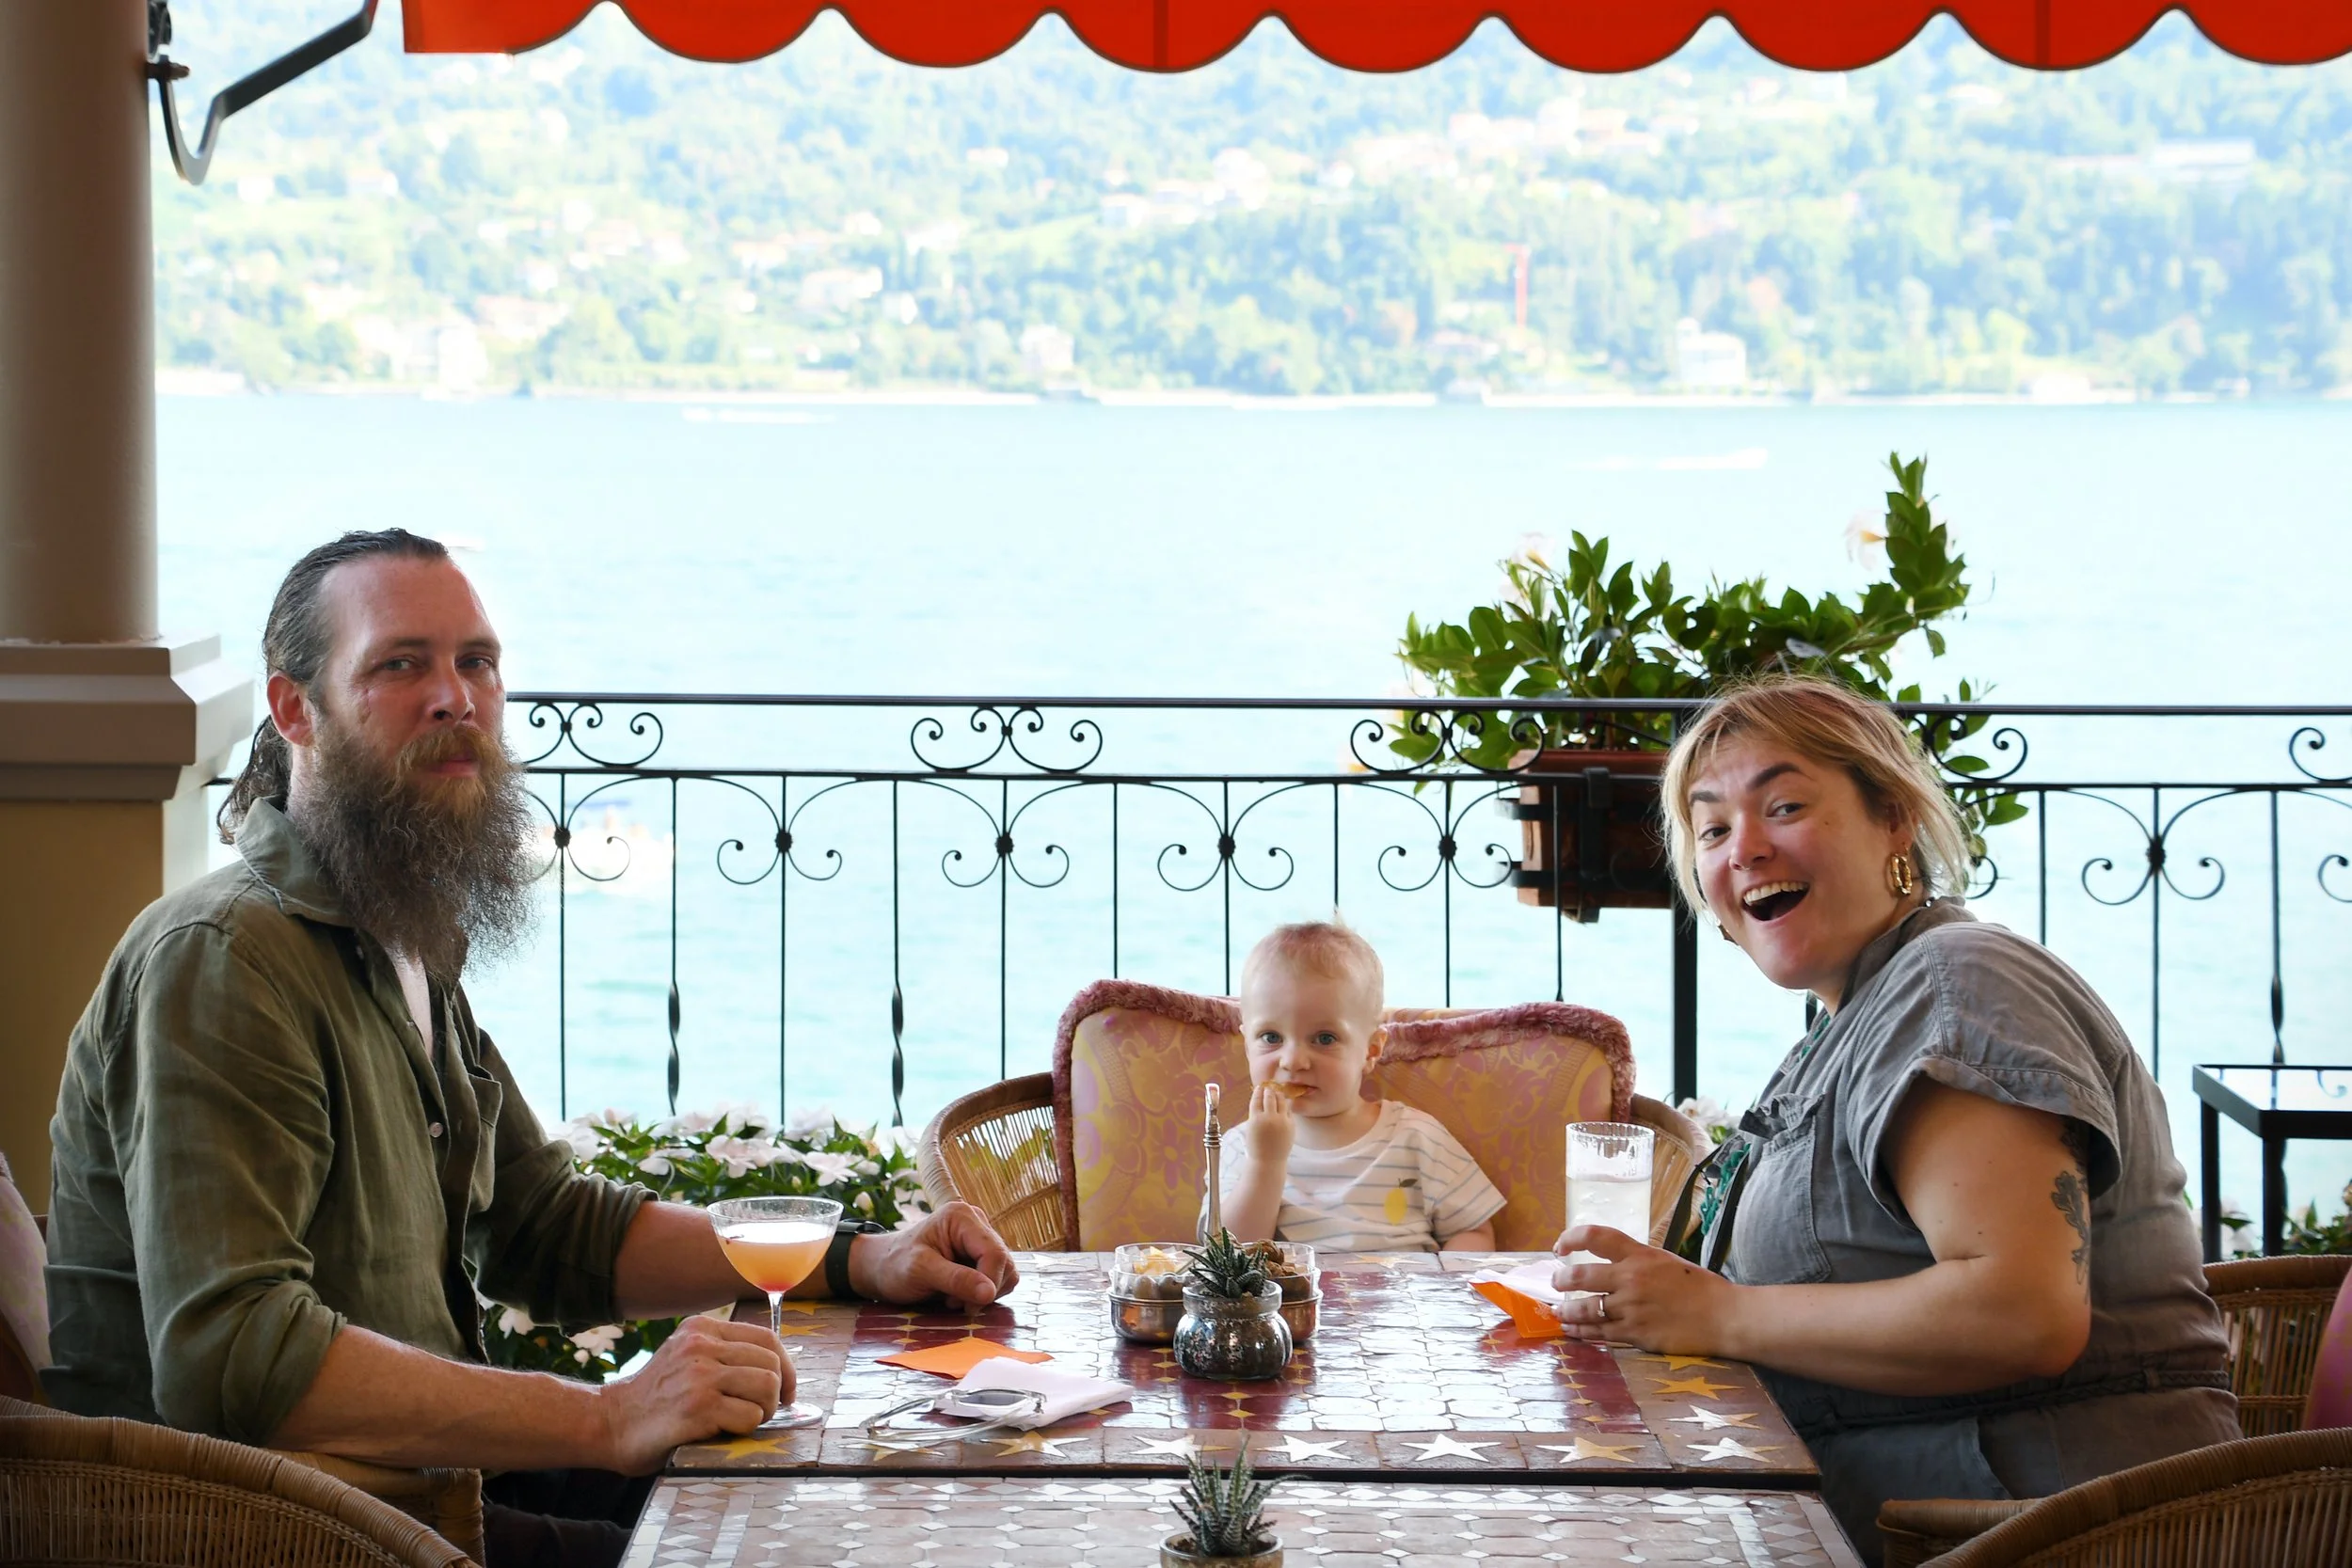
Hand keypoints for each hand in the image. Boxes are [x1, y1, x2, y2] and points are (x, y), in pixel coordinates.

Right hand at [594, 1315, 784, 1474]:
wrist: (610, 1423)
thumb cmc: (655, 1398)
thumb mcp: (685, 1357)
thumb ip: (722, 1352)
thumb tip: (776, 1367)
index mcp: (701, 1328)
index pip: (766, 1338)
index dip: (786, 1367)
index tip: (785, 1390)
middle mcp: (701, 1346)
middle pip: (771, 1363)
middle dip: (775, 1394)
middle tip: (760, 1412)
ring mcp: (699, 1376)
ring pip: (767, 1387)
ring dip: (763, 1412)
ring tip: (741, 1420)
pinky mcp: (698, 1408)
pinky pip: (750, 1416)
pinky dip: (745, 1429)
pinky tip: (723, 1430)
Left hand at [848, 1201, 1021, 1308]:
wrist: (882, 1268)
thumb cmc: (894, 1265)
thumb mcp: (920, 1271)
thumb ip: (956, 1280)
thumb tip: (990, 1293)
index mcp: (962, 1217)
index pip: (995, 1253)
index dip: (989, 1283)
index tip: (967, 1307)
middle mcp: (976, 1223)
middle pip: (1004, 1263)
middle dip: (985, 1289)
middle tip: (955, 1303)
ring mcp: (979, 1239)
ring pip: (1005, 1272)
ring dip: (984, 1293)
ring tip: (953, 1298)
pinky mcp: (979, 1256)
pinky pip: (997, 1278)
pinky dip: (982, 1292)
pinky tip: (959, 1295)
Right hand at [1245, 1080, 1296, 1165]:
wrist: (1268, 1160)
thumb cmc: (1256, 1145)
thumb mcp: (1251, 1127)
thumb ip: (1256, 1113)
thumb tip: (1261, 1098)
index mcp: (1256, 1119)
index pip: (1257, 1099)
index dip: (1258, 1091)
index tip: (1259, 1087)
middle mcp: (1269, 1118)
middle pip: (1269, 1097)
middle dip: (1268, 1090)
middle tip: (1268, 1087)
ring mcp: (1282, 1121)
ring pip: (1281, 1101)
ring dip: (1278, 1094)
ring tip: (1276, 1092)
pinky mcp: (1291, 1125)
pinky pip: (1288, 1111)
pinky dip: (1285, 1106)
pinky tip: (1282, 1104)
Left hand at [1550, 1224, 1734, 1355]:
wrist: (1724, 1317)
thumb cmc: (1700, 1287)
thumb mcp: (1666, 1262)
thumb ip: (1637, 1261)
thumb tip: (1612, 1263)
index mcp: (1640, 1255)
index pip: (1595, 1237)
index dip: (1571, 1238)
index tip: (1560, 1247)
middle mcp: (1631, 1279)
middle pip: (1580, 1276)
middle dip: (1561, 1280)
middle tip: (1556, 1283)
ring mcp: (1631, 1309)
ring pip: (1585, 1309)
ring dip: (1565, 1310)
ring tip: (1557, 1311)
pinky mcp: (1636, 1335)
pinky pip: (1599, 1333)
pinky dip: (1581, 1331)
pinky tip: (1572, 1330)